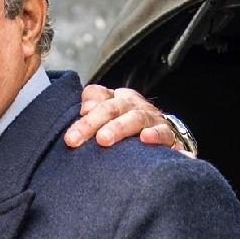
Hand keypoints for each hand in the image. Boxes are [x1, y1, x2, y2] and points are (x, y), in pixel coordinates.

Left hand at [63, 84, 192, 154]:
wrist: (166, 135)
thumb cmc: (130, 127)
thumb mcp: (110, 115)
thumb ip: (94, 107)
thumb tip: (84, 108)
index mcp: (119, 99)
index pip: (99, 99)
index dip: (84, 114)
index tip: (70, 135)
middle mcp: (135, 105)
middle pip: (112, 108)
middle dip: (92, 123)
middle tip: (75, 139)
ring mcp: (152, 119)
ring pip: (135, 118)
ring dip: (119, 128)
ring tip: (103, 139)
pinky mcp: (169, 135)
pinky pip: (163, 133)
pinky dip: (156, 135)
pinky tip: (145, 139)